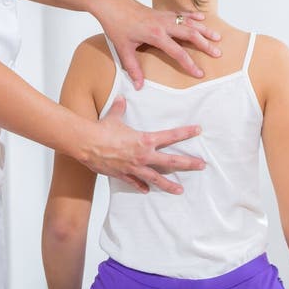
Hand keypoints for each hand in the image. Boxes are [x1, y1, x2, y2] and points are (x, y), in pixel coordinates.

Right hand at [81, 97, 204, 192]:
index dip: (185, 132)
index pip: (170, 136)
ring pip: (156, 178)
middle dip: (188, 163)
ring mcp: (134, 168)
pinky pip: (135, 183)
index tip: (198, 130)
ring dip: (169, 185)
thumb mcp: (114, 116)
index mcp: (144, 139)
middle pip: (171, 162)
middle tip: (201, 165)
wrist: (87, 144)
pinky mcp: (123, 175)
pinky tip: (147, 190)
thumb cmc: (102, 129)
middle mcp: (143, 155)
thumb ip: (120, 108)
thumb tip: (121, 98)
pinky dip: (141, 186)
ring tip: (180, 190)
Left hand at [93, 0, 220, 87]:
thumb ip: (133, 68)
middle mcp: (163, 24)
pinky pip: (181, 13)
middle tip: (217, 54)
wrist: (111, 4)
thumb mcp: (123, 48)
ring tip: (218, 37)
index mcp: (155, 35)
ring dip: (204, 30)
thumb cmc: (116, 25)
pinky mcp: (161, 11)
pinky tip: (202, 19)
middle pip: (190, 35)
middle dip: (205, 45)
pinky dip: (193, 16)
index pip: (177, 52)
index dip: (189, 64)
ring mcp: (164, 16)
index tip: (199, 73)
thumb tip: (138, 86)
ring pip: (189, 23)